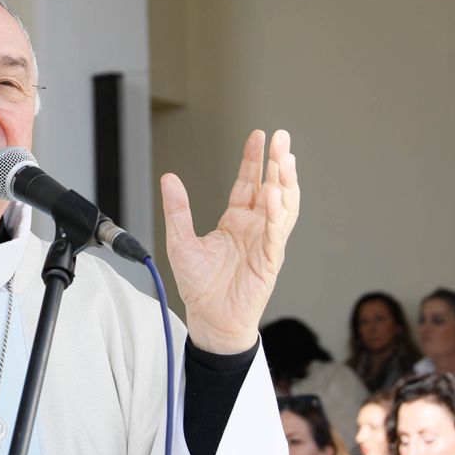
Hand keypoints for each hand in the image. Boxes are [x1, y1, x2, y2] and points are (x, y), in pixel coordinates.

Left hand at [160, 129, 299, 354]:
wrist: (209, 318)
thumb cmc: (199, 285)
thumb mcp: (180, 241)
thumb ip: (177, 209)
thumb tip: (168, 178)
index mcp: (236, 221)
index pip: (248, 183)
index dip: (253, 160)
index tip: (257, 136)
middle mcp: (255, 227)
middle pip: (271, 187)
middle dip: (277, 161)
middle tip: (281, 137)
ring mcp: (266, 242)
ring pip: (283, 205)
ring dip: (286, 181)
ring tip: (285, 157)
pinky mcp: (270, 259)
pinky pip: (276, 232)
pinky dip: (277, 212)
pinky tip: (274, 193)